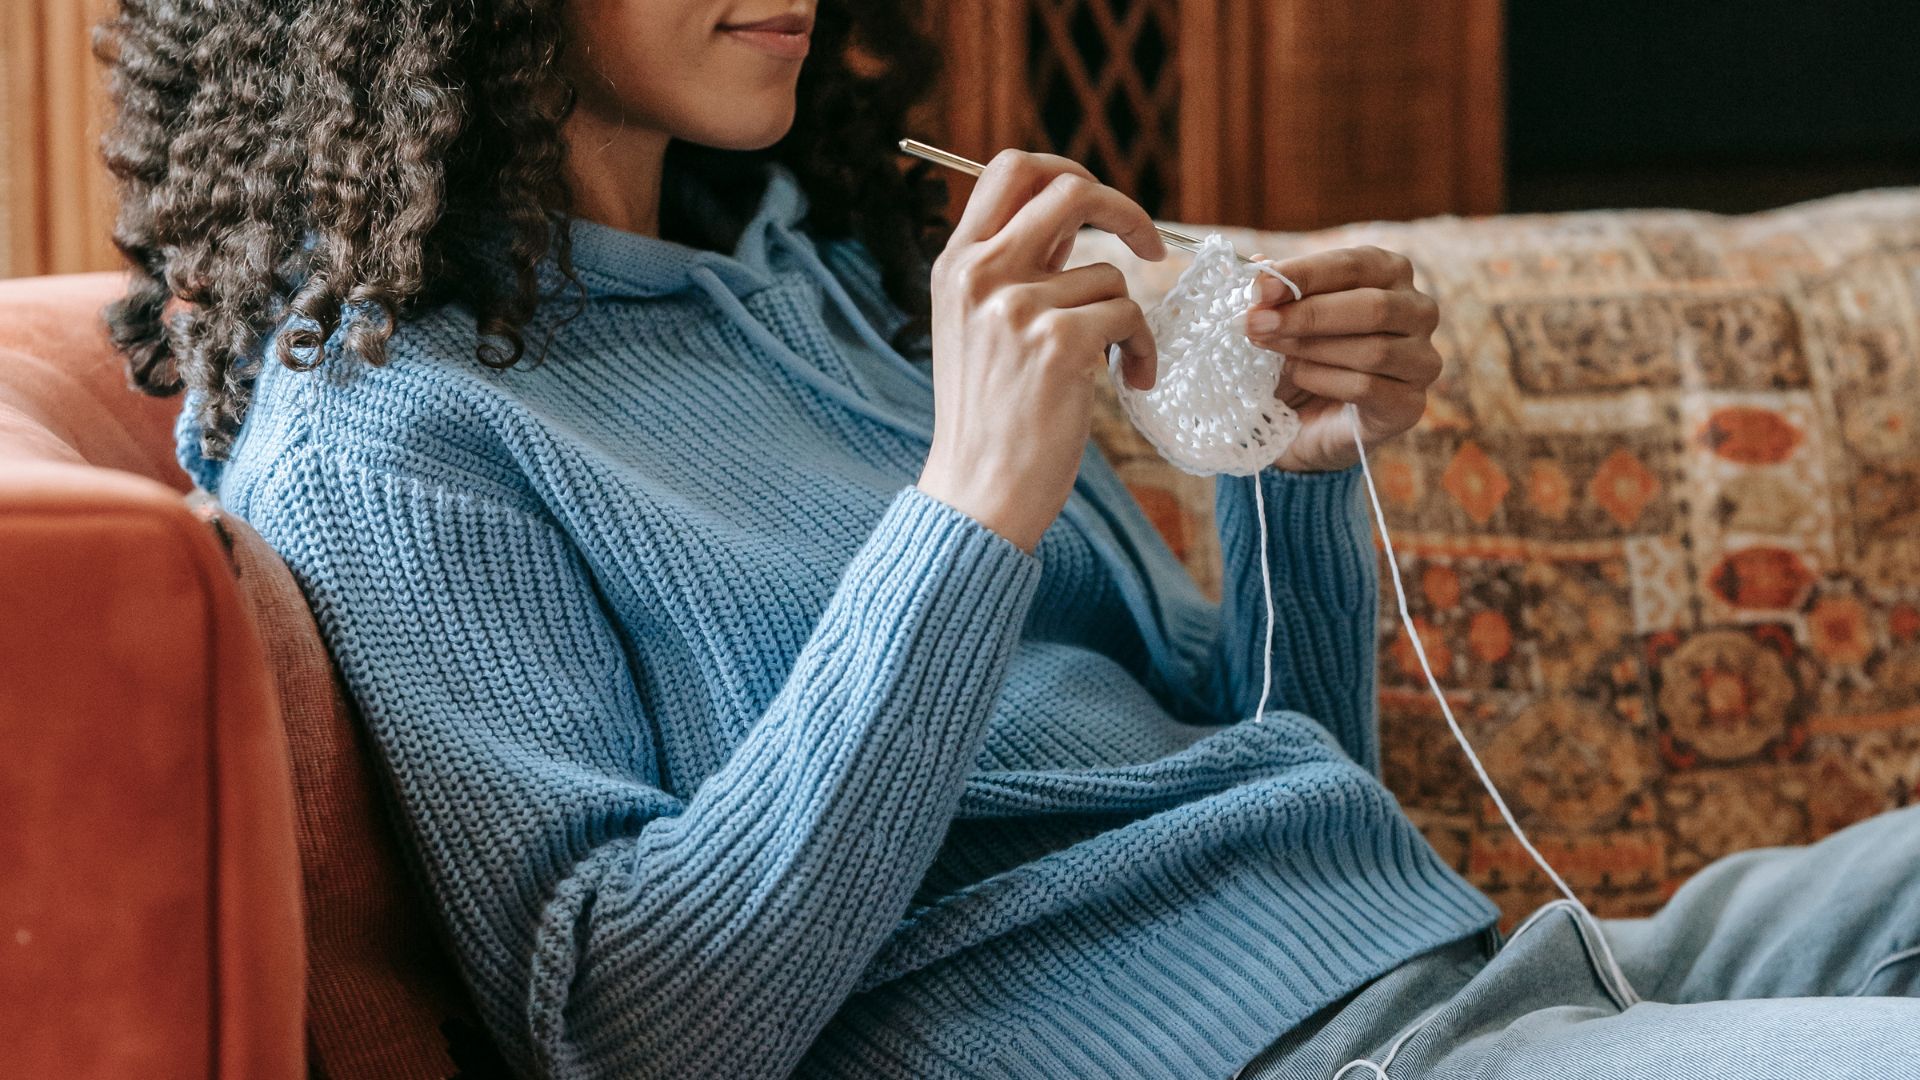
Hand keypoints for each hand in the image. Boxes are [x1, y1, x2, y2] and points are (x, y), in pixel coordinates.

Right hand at [916, 150, 1166, 551]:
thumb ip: (1014, 267)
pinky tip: (1131, 381)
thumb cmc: (989, 416)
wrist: (978, 492)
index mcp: (955, 264)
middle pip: (1067, 188)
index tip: (1101, 208)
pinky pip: (1129, 317)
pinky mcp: (1057, 344)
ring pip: (1110, 274)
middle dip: (1124, 209)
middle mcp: (978, 275)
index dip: (1067, 171)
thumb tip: (1076, 209)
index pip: (1010, 168)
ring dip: (1130, 319)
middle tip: (1150, 247)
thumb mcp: (977, 326)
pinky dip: (1143, 351)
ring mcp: (1015, 307)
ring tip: (1118, 363)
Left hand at [1241, 246, 1442, 471]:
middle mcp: (1418, 311)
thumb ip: (1277, 291)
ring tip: (1267, 347)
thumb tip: (1258, 265)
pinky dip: (1324, 380)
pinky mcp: (1409, 405)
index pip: (1355, 265)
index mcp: (1390, 274)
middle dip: (1307, 315)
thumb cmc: (1303, 353)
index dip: (1305, 274)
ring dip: (1309, 348)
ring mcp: (1421, 360)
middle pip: (1373, 306)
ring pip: (1373, 350)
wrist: (1309, 421)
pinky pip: (1368, 388)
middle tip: (1256, 323)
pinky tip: (1297, 378)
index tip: (1259, 288)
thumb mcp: (1285, 315)